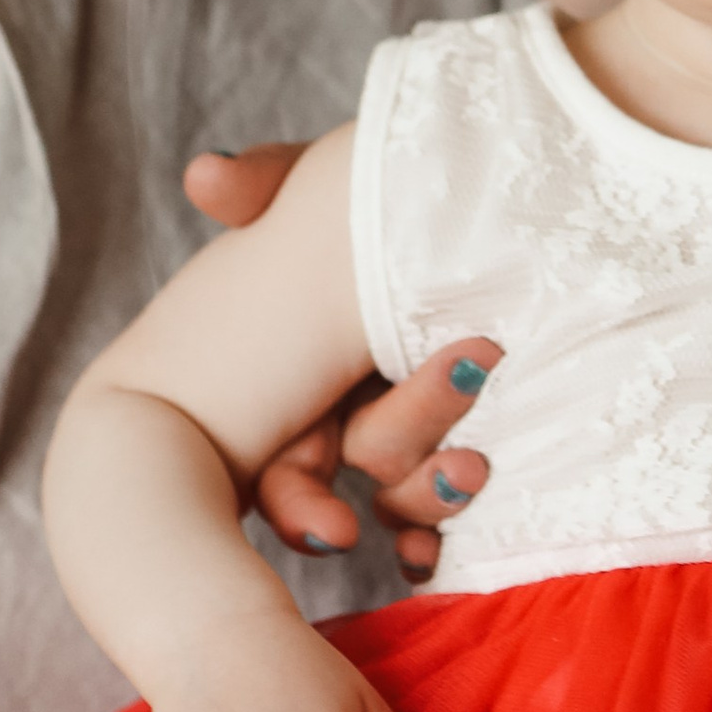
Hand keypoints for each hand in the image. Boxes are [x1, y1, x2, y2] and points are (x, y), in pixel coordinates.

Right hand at [186, 145, 499, 574]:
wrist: (505, 190)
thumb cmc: (392, 193)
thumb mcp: (330, 184)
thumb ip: (269, 182)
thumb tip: (205, 172)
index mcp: (302, 374)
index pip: (282, 467)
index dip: (299, 506)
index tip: (333, 529)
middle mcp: (351, 415)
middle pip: (357, 486)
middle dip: (398, 490)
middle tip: (462, 468)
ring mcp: (420, 431)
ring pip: (411, 494)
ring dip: (439, 494)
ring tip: (481, 465)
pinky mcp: (480, 435)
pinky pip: (461, 505)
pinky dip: (460, 529)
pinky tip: (473, 539)